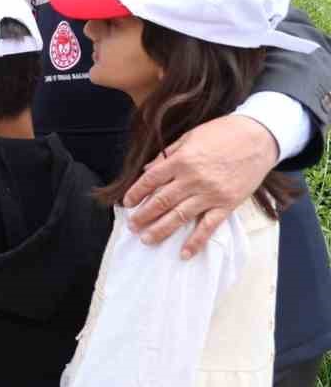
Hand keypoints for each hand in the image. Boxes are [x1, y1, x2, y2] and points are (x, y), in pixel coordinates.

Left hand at [123, 115, 277, 257]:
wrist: (259, 137)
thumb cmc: (222, 134)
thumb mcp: (190, 137)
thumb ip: (167, 155)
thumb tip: (147, 170)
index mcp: (181, 160)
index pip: (150, 180)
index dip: (136, 193)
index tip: (127, 203)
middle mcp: (193, 179)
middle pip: (161, 201)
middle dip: (143, 216)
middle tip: (132, 227)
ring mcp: (210, 194)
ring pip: (180, 216)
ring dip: (161, 230)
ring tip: (146, 240)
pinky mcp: (227, 204)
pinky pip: (209, 226)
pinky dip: (196, 241)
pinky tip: (184, 253)